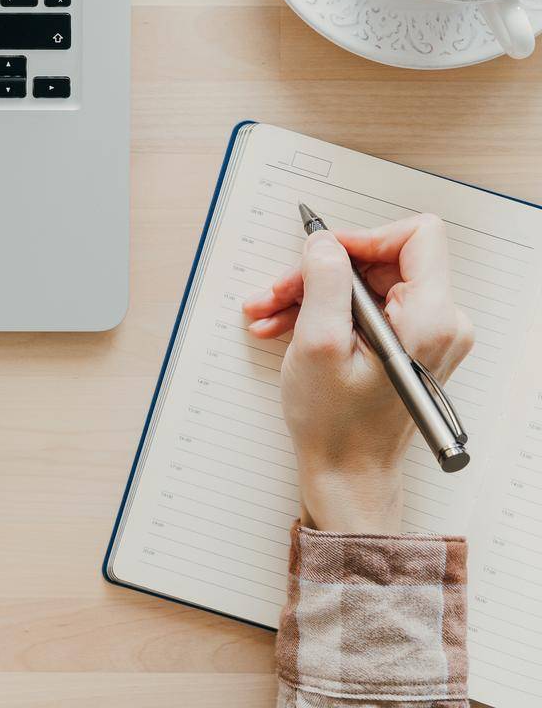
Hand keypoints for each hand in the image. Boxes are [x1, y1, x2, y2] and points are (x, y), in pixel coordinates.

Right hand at [242, 214, 473, 534]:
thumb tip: (325, 242)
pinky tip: (285, 326)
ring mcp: (425, 334)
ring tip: (270, 313)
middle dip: (321, 272)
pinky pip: (364, 307)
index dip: (363, 238)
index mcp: (431, 317)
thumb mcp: (319, 342)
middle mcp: (439, 322)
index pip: (416, 236)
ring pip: (364, 283)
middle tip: (278, 291)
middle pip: (380, 260)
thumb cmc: (337, 422)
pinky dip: (323, 311)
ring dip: (311, 293)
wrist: (347, 473)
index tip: (323, 255)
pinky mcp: (407, 344)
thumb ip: (324, 280)